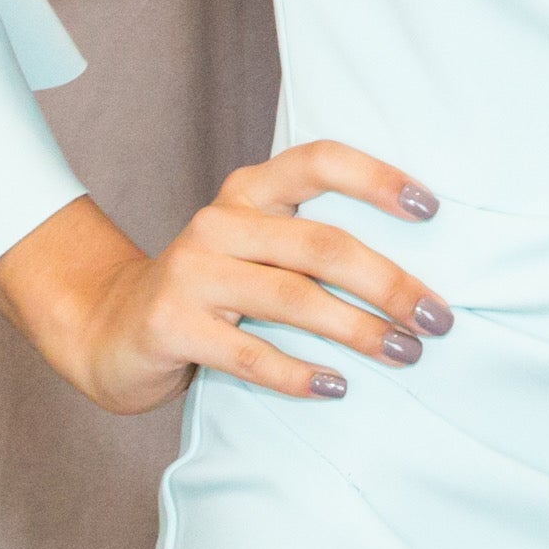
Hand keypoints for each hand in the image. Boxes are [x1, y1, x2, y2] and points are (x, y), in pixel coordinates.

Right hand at [0, 140, 451, 416]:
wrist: (110, 331)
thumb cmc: (212, 291)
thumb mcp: (256, 249)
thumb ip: (313, 243)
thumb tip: (418, 275)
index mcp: (248, 191)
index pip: (319, 161)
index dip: (377, 178)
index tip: (432, 208)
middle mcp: (219, 222)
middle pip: (321, 244)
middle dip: (389, 283)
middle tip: (438, 318)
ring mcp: (190, 273)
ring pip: (294, 299)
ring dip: (359, 330)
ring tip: (405, 353)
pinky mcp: (170, 325)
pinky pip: (250, 352)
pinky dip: (299, 373)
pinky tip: (338, 387)